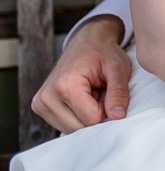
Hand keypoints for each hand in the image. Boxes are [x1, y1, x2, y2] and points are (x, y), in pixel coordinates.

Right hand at [31, 15, 131, 132]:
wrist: (86, 42)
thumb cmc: (104, 54)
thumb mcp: (118, 69)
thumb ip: (119, 93)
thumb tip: (117, 117)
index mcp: (65, 85)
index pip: (91, 119)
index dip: (106, 108)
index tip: (106, 90)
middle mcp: (47, 96)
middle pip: (79, 127)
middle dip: (95, 113)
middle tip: (98, 91)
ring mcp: (40, 103)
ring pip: (71, 129)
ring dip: (85, 115)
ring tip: (90, 93)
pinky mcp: (39, 107)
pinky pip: (63, 125)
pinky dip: (76, 115)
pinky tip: (80, 97)